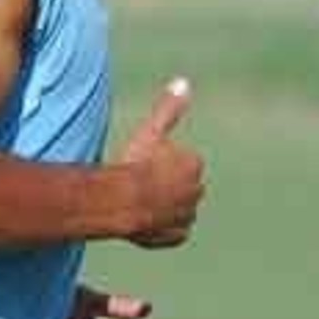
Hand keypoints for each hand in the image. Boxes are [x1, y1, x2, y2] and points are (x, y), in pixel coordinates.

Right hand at [116, 77, 204, 247]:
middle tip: (139, 179)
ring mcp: (187, 217)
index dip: (159, 159)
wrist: (122, 201)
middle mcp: (196, 192)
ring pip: (175, 207)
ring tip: (138, 198)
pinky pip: (169, 229)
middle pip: (178, 183)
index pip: (179, 159)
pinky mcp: (176, 237)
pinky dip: (158, 225)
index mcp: (194, 166)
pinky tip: (141, 217)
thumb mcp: (150, 131)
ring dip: (161, 204)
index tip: (144, 161)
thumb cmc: (135, 163)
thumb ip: (168, 108)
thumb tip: (183, 81)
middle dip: (164, 182)